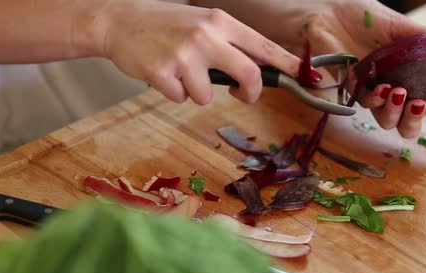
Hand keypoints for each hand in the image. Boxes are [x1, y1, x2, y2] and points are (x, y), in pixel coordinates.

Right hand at [97, 1, 304, 104]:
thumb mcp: (203, 23)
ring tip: (180, 72)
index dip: (288, 65)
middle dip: (250, 93)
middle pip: (249, 75)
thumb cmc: (167, 25)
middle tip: (242, 94)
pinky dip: (175, 93)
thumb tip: (261, 72)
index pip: (264, 47)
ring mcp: (184, 54)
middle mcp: (206, 35)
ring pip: (208, 95)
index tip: (306, 78)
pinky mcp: (163, 72)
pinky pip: (182, 98)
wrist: (119, 21)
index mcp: (221, 22)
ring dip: (197, 92)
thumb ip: (230, 44)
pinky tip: (163, 74)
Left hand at [290, 0, 425, 137]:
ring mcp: (371, 92)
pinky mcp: (349, 90)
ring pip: (385, 120)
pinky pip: (363, 103)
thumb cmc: (367, 19)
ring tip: (398, 92)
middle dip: (415, 120)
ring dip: (395, 112)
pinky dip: (374, 98)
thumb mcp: (400, 25)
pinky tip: (381, 87)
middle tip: (418, 104)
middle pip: (406, 123)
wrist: (332, 12)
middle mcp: (392, 90)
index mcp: (409, 77)